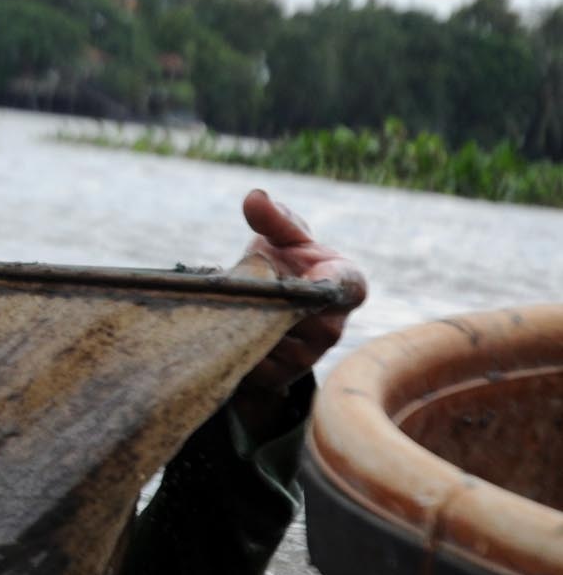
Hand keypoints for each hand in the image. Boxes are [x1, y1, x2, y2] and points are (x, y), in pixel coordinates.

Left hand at [235, 189, 367, 409]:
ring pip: (275, 341)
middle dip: (269, 300)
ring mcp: (309, 356)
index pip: (349, 287)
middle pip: (302, 318)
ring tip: (231, 302)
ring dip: (248, 321)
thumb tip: (254, 198)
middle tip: (242, 284)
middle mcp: (334, 326)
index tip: (305, 275)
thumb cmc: (286, 261)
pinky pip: (254, 362)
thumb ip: (273, 218)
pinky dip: (235, 343)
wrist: (267, 303)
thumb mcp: (281, 236)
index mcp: (346, 284)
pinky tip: (225, 326)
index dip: (328, 284)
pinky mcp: (280, 376)